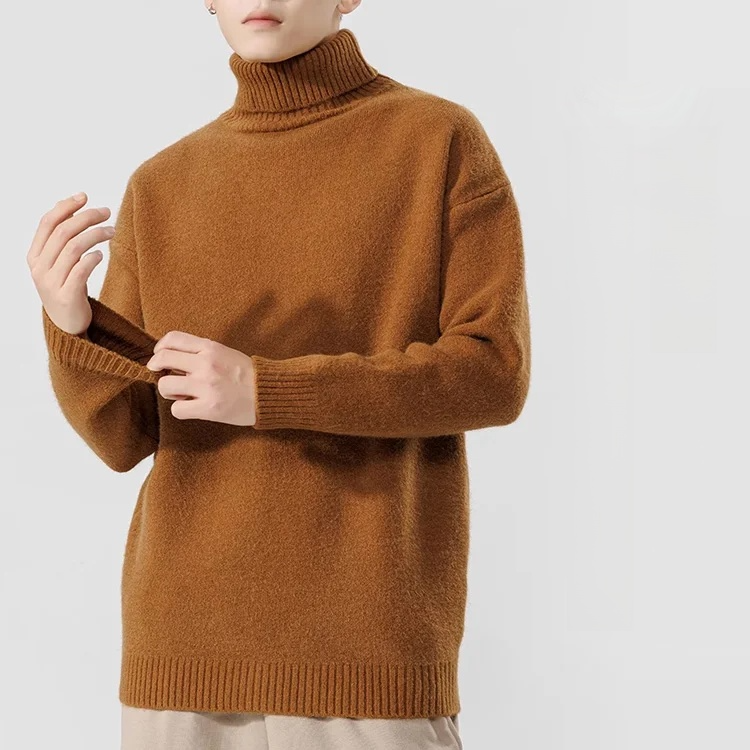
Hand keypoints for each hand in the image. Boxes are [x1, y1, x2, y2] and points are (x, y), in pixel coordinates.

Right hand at [27, 192, 114, 334]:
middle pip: (63, 232)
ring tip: (112, 231)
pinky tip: (102, 254)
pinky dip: (92, 258)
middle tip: (107, 212)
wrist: (67, 326)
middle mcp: (39, 268)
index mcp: (34, 256)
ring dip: (95, 234)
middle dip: (86, 217)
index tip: (84, 196)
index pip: (47, 223)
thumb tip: (72, 207)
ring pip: (73, 248)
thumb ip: (62, 240)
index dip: (65, 207)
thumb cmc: (67, 288)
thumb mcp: (59, 263)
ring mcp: (51, 283)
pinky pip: (80, 271)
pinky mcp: (67, 297)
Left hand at [146, 331, 256, 425]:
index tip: (159, 356)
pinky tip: (194, 407)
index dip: (159, 348)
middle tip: (166, 376)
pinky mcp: (209, 408)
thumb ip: (201, 352)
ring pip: (165, 385)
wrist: (269, 393)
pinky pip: (177, 409)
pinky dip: (182, 410)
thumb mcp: (225, 353)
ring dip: (170, 391)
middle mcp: (206, 364)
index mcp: (210, 348)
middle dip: (158, 369)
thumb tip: (171, 356)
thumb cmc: (247, 375)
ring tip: (184, 394)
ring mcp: (207, 386)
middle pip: (162, 360)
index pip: (172, 339)